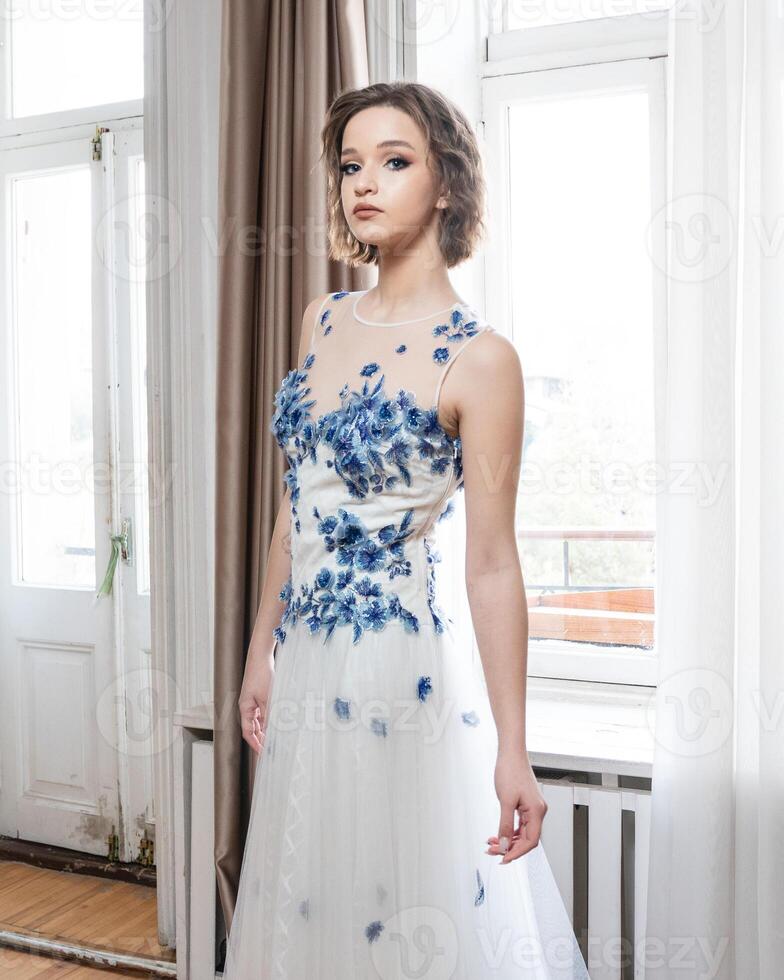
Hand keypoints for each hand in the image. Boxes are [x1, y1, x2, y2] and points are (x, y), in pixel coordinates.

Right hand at [238, 653, 274, 755]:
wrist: (261, 657)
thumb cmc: (261, 675)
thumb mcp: (267, 698)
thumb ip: (269, 716)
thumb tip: (271, 732)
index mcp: (245, 709)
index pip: (248, 733)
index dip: (255, 744)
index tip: (263, 754)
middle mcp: (247, 707)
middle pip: (253, 728)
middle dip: (261, 739)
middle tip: (272, 749)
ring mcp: (253, 702)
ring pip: (259, 721)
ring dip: (267, 730)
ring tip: (276, 738)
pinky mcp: (259, 696)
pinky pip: (263, 713)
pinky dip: (269, 719)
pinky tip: (277, 723)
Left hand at [486, 749, 546, 863]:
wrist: (511, 753)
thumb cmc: (510, 771)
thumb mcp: (506, 801)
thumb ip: (505, 825)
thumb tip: (504, 844)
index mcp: (537, 811)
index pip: (530, 841)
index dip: (517, 852)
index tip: (503, 858)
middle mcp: (538, 811)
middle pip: (526, 839)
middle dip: (510, 847)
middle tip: (492, 851)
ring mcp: (532, 808)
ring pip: (522, 832)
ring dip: (507, 840)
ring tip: (492, 843)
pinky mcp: (526, 804)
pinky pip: (519, 824)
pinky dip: (508, 830)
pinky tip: (497, 834)